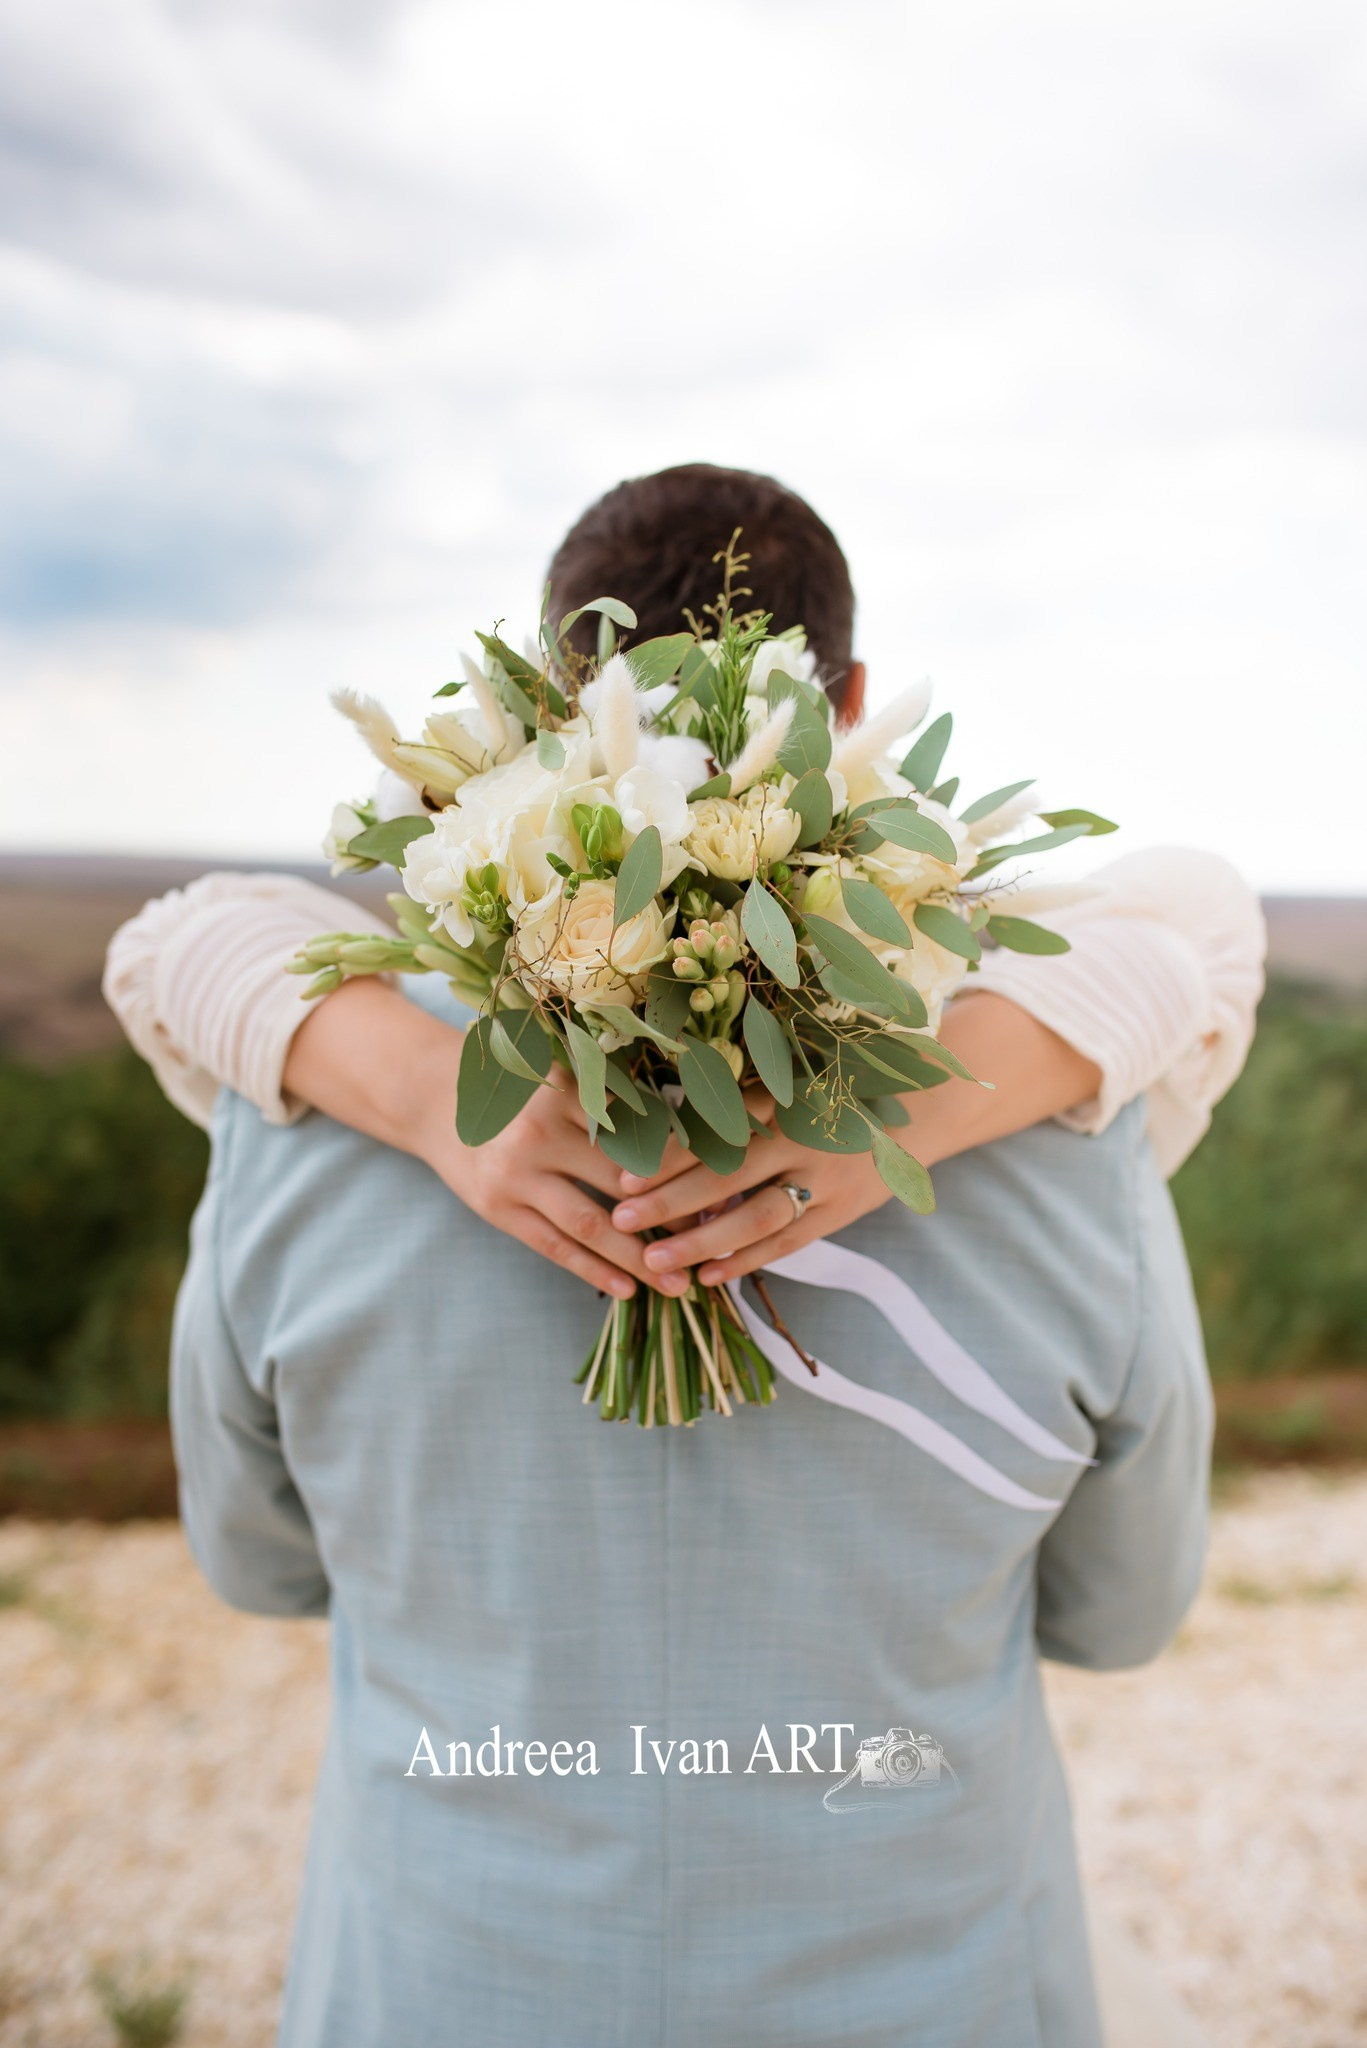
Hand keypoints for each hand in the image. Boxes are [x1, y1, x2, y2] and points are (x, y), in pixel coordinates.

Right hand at [412, 1067, 690, 1302]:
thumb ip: (616, 1105)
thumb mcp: (564, 1081)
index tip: (724, 1191)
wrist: (435, 1102)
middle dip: (672, 1216)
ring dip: (639, 1259)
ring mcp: (516, 1173)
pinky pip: (554, 1247)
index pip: (640, 1135)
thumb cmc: (521, 1093)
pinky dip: (593, 1271)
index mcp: (568, 1091)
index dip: (684, 1166)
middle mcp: (541, 1131)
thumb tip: (694, 1149)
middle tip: (713, 1243)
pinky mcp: (498, 1208)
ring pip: (591, 1224)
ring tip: (678, 1284)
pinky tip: (627, 1291)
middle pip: (622, 1182)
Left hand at [610, 1093, 900, 1286]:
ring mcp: (822, 1178)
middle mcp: (797, 1137)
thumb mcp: (782, 1092)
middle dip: (668, 1201)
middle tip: (620, 1220)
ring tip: (655, 1262)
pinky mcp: (839, 1211)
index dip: (664, 1156)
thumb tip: (662, 1152)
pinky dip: (746, 1261)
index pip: (710, 1131)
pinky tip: (707, 1277)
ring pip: (754, 1217)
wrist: (911, 1115)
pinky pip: (786, 1243)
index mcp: (776, 1100)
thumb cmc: (824, 1101)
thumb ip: (732, 1116)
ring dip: (702, 1242)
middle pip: (725, 1174)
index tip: (621, 1177)